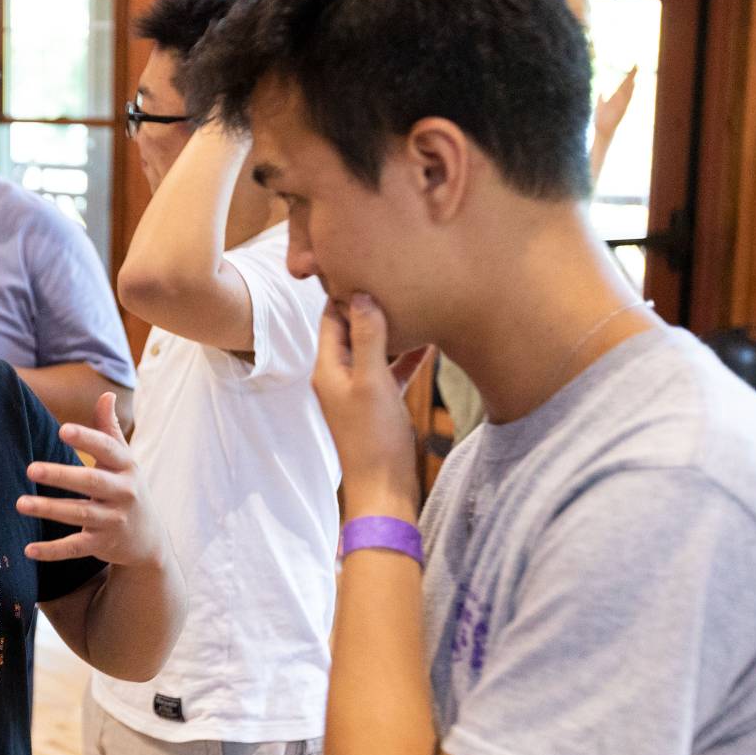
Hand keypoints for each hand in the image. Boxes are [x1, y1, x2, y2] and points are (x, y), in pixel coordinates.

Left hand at [17, 392, 168, 566]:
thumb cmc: (127, 489)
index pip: (107, 449)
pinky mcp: (102, 545)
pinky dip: (52, 550)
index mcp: (127, 467)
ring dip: (49, 509)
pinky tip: (28, 550)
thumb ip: (110, 429)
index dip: (87, 439)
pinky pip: (75, 547)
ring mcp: (113, 520)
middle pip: (90, 482)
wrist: (149, 539)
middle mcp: (123, 493)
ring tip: (20, 503)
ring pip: (79, 514)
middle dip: (61, 475)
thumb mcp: (124, 461)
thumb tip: (105, 394)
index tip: (63, 430)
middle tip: (31, 468)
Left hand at [312, 293, 430, 517]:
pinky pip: (390, 370)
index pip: (331, 318)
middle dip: (371, 306)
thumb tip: (361, 295)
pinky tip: (428, 340)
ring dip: (391, 329)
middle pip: (351, 330)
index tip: (367, 265)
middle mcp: (337, 376)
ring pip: (373, 349)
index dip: (346, 293)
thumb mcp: (371, 381)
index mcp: (327, 368)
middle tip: (395, 277)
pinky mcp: (378, 405)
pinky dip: (405, 355)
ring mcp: (357, 391)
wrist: (383, 490)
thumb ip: (367, 338)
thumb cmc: (375, 438)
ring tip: (413, 301)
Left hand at [595, 65, 637, 140]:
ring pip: (629, 92)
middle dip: (632, 76)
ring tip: (634, 74)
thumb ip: (601, 98)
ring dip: (631, 84)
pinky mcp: (621, 111)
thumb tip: (601, 91)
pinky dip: (629, 94)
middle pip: (628, 86)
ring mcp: (622, 105)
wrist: (602, 131)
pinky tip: (631, 87)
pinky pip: (626, 101)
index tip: (633, 67)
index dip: (628, 76)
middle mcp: (621, 100)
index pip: (623, 85)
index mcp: (616, 98)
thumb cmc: (601, 120)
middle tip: (636, 66)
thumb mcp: (600, 106)